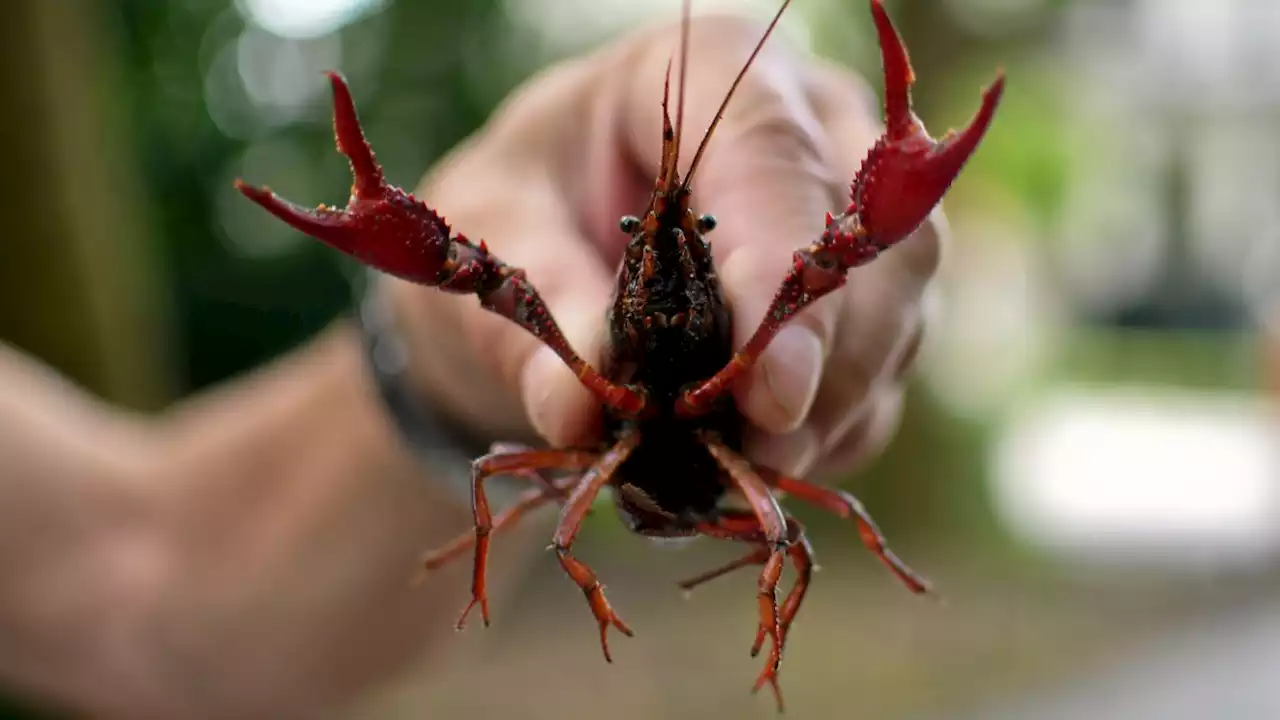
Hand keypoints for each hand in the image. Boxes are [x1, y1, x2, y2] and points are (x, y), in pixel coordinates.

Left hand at [391, 13, 942, 480]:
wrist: (546, 237)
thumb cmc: (522, 205)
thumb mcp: (496, 234)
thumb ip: (540, 308)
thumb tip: (578, 410)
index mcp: (706, 73)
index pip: (774, 159)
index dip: (781, 278)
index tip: (772, 396)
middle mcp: (808, 125)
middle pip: (872, 244)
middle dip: (826, 366)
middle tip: (755, 459)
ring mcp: (846, 211)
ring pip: (898, 312)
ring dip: (834, 410)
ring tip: (743, 469)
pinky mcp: (862, 290)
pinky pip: (883, 368)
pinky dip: (833, 430)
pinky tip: (762, 459)